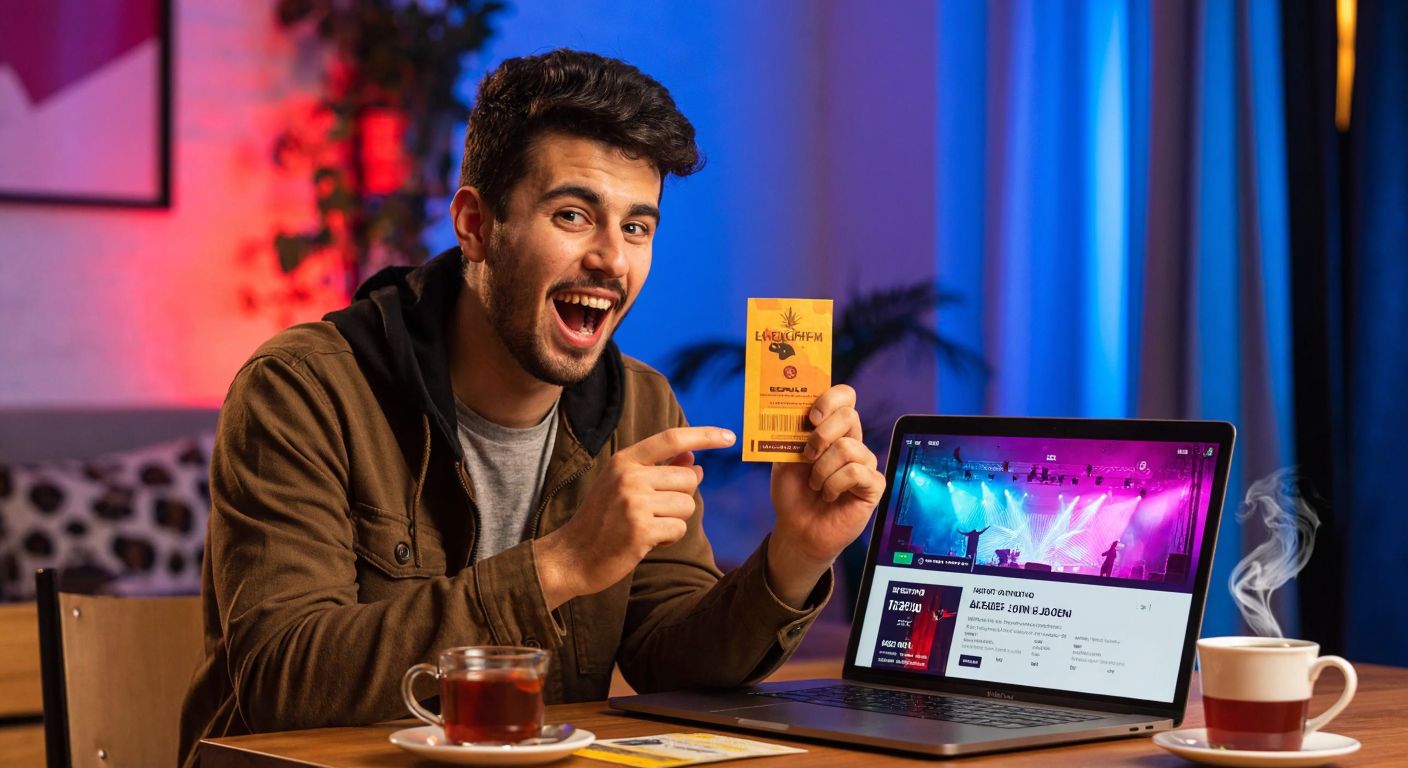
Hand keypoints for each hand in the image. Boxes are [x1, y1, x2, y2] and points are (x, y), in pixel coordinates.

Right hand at [533, 426, 735, 609]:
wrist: (571, 556)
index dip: (704, 435)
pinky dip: (669, 538)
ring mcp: (634, 503)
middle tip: (653, 513)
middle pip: (688, 479)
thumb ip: (659, 470)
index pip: (672, 438)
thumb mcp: (623, 486)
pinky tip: (645, 542)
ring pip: (687, 505)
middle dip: (681, 498)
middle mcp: (629, 476)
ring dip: (675, 521)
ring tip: (647, 527)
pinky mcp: (640, 530)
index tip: (729, 437)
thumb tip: (696, 461)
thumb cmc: (601, 521)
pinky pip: (679, 529)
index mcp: (624, 460)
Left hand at [767, 385, 885, 606]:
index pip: (845, 397)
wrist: (797, 529)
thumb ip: (790, 434)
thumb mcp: (783, 458)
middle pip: (849, 416)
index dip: (830, 399)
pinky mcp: (873, 485)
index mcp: (832, 429)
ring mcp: (865, 463)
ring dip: (822, 469)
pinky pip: (856, 472)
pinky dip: (834, 484)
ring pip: (849, 448)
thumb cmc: (793, 493)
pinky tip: (828, 495)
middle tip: (806, 456)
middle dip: (821, 435)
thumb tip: (795, 412)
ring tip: (815, 485)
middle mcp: (852, 441)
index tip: (811, 418)